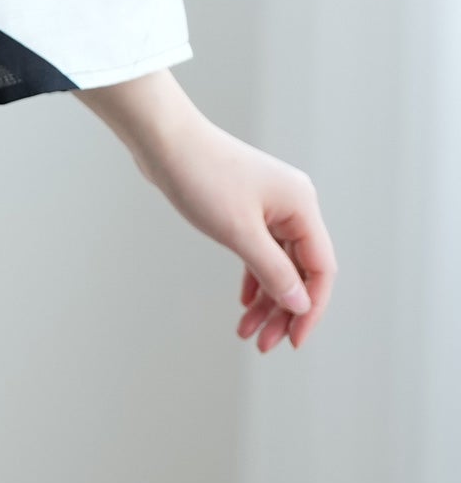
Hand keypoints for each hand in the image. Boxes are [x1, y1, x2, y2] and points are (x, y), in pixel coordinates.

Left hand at [141, 111, 336, 351]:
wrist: (162, 138)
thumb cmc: (200, 177)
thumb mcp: (239, 232)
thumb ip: (274, 272)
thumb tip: (300, 305)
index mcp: (301, 206)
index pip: (321, 270)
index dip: (311, 309)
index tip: (293, 341)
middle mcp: (292, 205)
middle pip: (299, 270)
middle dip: (283, 310)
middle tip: (264, 345)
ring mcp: (268, 204)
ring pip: (277, 263)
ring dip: (265, 298)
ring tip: (248, 332)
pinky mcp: (245, 205)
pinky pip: (259, 249)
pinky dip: (253, 276)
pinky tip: (244, 302)